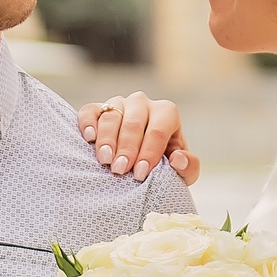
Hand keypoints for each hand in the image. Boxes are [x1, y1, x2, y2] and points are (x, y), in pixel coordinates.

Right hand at [77, 92, 201, 184]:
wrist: (140, 162)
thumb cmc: (164, 165)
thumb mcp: (182, 171)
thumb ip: (189, 167)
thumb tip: (178, 158)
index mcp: (166, 113)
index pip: (158, 131)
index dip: (149, 152)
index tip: (141, 174)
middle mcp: (142, 103)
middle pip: (133, 124)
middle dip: (127, 149)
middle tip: (120, 171)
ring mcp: (119, 103)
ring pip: (111, 117)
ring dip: (107, 140)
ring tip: (105, 161)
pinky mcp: (98, 109)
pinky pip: (90, 111)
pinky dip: (87, 123)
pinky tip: (89, 138)